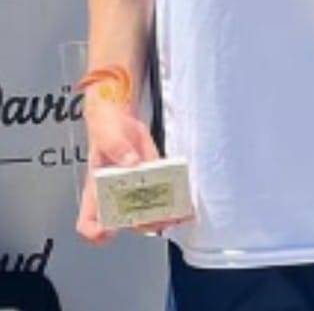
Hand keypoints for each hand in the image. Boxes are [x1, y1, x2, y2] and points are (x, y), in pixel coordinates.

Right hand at [77, 103, 189, 242]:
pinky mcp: (152, 179)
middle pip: (127, 222)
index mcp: (97, 190)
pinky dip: (175, 201)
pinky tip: (187, 203)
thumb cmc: (105, 130)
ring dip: (165, 217)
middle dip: (145, 223)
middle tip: (158, 217)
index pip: (89, 222)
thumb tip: (131, 162)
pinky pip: (163, 196)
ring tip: (179, 213)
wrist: (119, 118)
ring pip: (149, 214)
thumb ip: (116, 148)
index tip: (110, 229)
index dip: (97, 231)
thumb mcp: (106, 135)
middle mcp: (116, 195)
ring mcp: (135, 190)